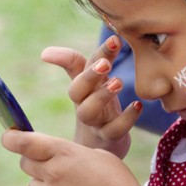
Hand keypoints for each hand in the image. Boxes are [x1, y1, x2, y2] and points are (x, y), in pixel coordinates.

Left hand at [2, 130, 167, 185]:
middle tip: (51, 163)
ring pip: (33, 184)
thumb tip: (54, 156)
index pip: (25, 143)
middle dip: (33, 160)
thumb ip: (71, 153)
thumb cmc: (116, 181)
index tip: (8, 136)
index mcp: (65, 152)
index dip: (12, 138)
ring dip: (44, 182)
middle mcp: (53, 172)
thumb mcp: (97, 156)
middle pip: (25, 162)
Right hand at [41, 36, 139, 157]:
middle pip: (77, 90)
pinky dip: (126, 118)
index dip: (90, 53)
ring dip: (102, 96)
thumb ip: (79, 62)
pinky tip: (138, 105)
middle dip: (89, 76)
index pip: (80, 67)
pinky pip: (114, 130)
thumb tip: (47, 51)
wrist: (99, 147)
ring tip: (118, 82)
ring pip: (89, 112)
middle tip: (105, 64)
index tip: (113, 39)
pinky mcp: (109, 138)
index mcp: (81, 87)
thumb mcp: (90, 82)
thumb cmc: (96, 106)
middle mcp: (84, 103)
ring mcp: (95, 122)